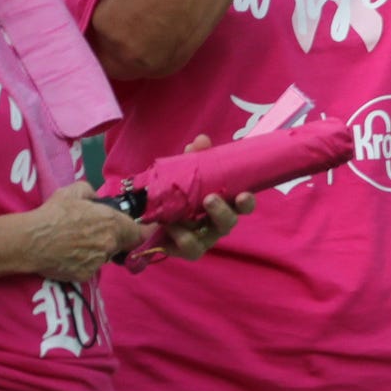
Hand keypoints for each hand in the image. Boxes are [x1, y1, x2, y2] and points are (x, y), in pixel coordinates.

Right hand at [23, 182, 144, 283]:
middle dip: (114, 239)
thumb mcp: (73, 192)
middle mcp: (110, 244)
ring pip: (105, 257)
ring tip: (75, 243)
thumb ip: (91, 192)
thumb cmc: (52, 214)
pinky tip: (68, 255)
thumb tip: (96, 197)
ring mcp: (98, 262)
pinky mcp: (85, 275)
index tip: (143, 232)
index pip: (141, 232)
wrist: (29, 240)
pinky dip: (82, 263)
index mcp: (113, 223)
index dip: (142, 232)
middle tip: (92, 233)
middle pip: (121, 244)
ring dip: (97, 251)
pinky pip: (89, 268)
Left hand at [144, 136, 255, 262]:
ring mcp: (204, 238)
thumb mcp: (182, 173)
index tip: (244, 194)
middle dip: (223, 211)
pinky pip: (191, 248)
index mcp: (222, 204)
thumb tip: (202, 140)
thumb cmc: (172, 194)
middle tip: (210, 199)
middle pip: (230, 222)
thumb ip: (193, 158)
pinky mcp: (187, 250)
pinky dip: (182, 237)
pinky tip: (170, 227)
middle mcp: (217, 223)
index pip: (243, 205)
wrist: (143, 215)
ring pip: (213, 237)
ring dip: (198, 227)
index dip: (247, 202)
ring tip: (185, 216)